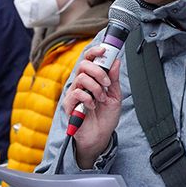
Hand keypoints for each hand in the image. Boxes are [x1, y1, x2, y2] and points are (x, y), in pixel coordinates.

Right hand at [61, 47, 122, 167]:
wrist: (101, 136)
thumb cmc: (106, 117)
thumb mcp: (115, 96)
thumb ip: (113, 79)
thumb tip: (115, 61)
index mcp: (92, 79)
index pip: (89, 59)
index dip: (95, 51)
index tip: (104, 50)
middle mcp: (81, 83)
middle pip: (83, 65)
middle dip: (98, 71)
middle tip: (106, 83)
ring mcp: (74, 93)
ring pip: (81, 78)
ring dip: (96, 87)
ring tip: (101, 98)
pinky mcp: (69, 104)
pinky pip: (76, 93)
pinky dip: (88, 98)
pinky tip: (92, 106)